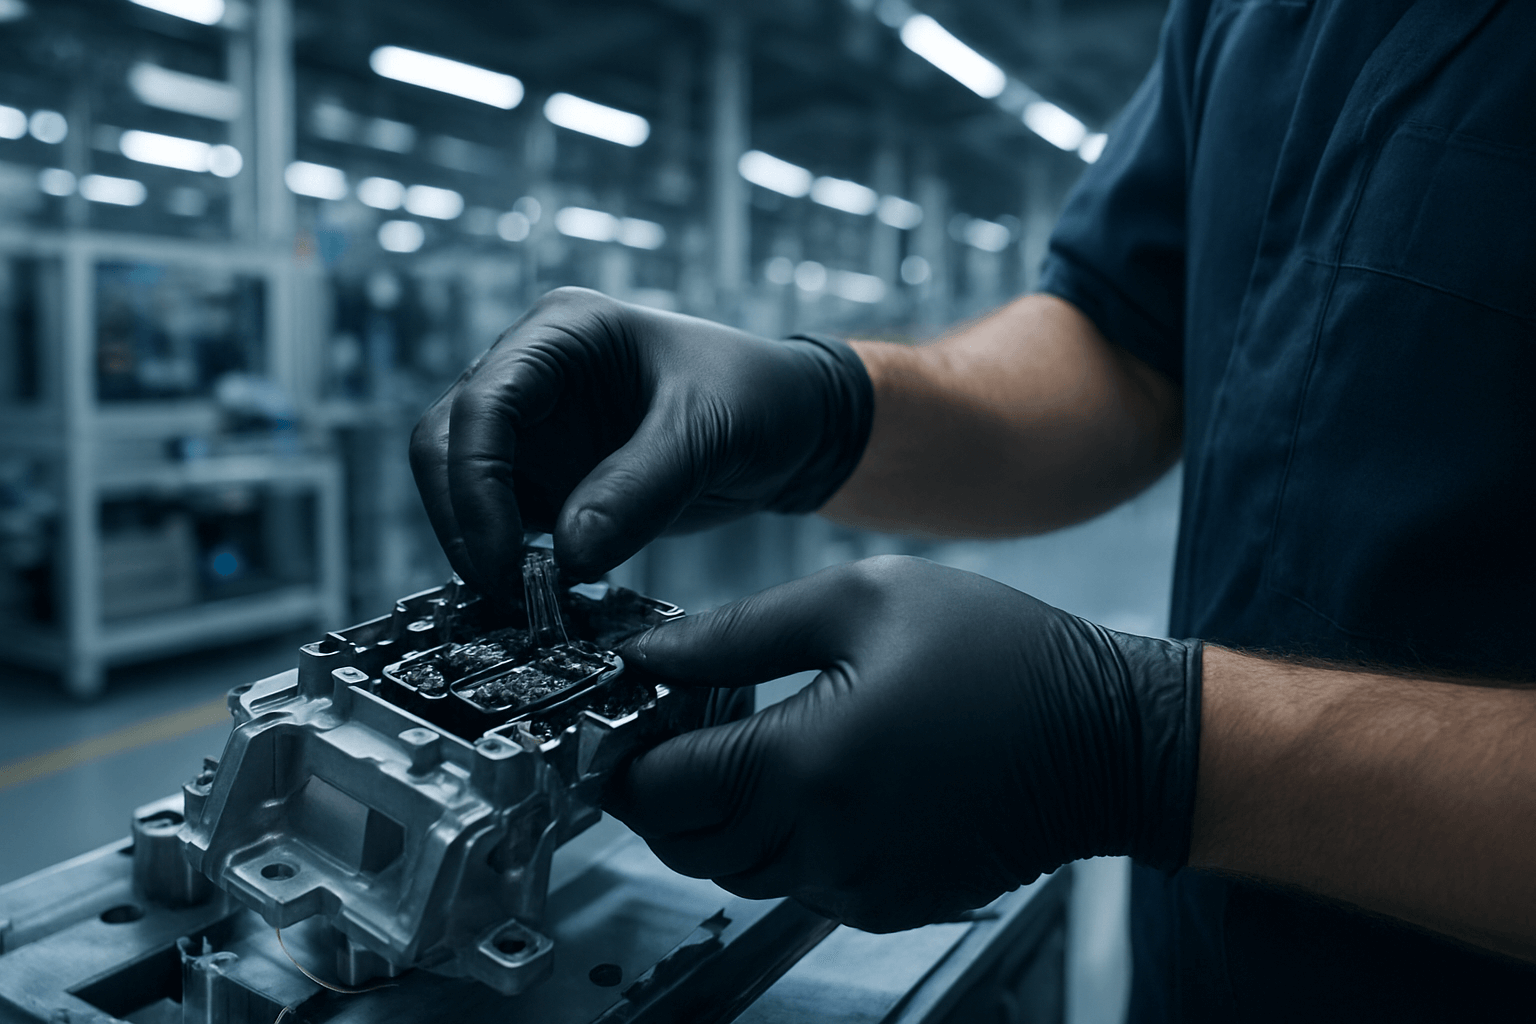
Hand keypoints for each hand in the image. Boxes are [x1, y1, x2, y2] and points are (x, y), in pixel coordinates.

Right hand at [409, 287, 871, 595]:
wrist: (795, 427)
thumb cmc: (760, 397)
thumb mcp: (710, 431)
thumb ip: (642, 485)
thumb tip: (570, 553)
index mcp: (563, 332)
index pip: (484, 402)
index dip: (477, 483)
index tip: (504, 557)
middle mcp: (533, 374)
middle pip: (448, 445)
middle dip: (466, 519)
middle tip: (505, 591)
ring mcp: (535, 429)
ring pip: (462, 488)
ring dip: (481, 546)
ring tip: (526, 602)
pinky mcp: (550, 479)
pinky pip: (503, 522)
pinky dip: (510, 561)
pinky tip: (541, 599)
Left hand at [606, 555, 1201, 931]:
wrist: (1105, 736)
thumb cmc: (996, 653)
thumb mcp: (859, 601)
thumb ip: (737, 633)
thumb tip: (647, 653)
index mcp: (809, 764)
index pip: (662, 790)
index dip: (625, 754)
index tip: (623, 718)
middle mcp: (825, 845)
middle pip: (685, 843)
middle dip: (663, 789)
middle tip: (678, 725)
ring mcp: (858, 887)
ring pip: (734, 869)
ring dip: (719, 815)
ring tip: (750, 742)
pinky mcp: (886, 904)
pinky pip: (795, 882)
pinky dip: (778, 839)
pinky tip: (811, 776)